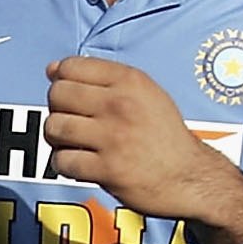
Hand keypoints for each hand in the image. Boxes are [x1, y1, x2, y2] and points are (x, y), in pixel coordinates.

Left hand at [43, 56, 242, 243]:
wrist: (191, 177)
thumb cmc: (164, 135)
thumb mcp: (145, 93)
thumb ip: (101, 79)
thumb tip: (51, 70)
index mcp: (130, 81)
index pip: (70, 66)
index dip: (61, 81)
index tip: (70, 97)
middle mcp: (121, 104)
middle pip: (57, 95)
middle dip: (58, 109)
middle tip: (72, 122)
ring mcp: (113, 137)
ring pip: (55, 127)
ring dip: (58, 138)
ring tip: (74, 143)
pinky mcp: (108, 169)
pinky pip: (62, 161)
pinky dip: (65, 164)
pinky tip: (80, 164)